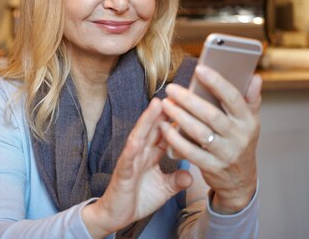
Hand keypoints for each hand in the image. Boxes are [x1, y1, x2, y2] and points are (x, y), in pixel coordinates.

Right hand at [81, 98, 192, 238]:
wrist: (117, 216)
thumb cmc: (138, 198)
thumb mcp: (164, 189)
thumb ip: (176, 180)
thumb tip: (191, 175)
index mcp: (150, 155)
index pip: (163, 133)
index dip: (174, 120)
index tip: (187, 105)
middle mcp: (140, 153)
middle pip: (152, 128)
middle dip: (162, 111)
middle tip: (175, 94)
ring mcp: (130, 161)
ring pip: (139, 136)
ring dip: (147, 121)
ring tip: (156, 105)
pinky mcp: (122, 173)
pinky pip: (127, 159)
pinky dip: (131, 149)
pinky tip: (136, 139)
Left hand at [159, 65, 261, 213]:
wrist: (240, 180)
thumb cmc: (240, 141)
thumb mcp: (250, 122)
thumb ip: (250, 99)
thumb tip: (254, 77)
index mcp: (248, 121)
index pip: (233, 98)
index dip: (217, 83)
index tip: (199, 69)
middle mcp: (239, 137)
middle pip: (212, 115)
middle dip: (189, 100)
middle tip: (171, 89)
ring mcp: (226, 154)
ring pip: (199, 133)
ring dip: (180, 117)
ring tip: (165, 104)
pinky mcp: (212, 167)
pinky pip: (191, 152)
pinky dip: (176, 139)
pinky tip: (164, 127)